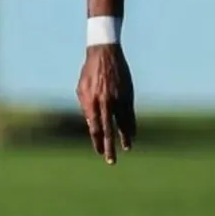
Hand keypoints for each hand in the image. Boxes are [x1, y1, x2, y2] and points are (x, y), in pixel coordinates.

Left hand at [76, 44, 136, 164]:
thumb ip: (86, 107)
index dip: (96, 141)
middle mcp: (104, 102)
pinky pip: (130, 114)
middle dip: (108, 146)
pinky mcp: (128, 94)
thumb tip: (91, 124)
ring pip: (122, 123)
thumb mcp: (82, 89)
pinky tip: (132, 135)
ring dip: (124, 138)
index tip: (99, 152)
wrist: (104, 54)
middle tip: (111, 161)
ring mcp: (118, 98)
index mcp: (90, 101)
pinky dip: (131, 126)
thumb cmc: (89, 73)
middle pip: (107, 129)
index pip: (94, 127)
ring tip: (126, 149)